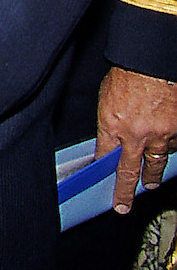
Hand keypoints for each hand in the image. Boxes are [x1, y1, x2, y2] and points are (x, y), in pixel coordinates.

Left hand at [96, 66, 176, 210]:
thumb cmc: (126, 76)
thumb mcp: (105, 99)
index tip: (100, 178)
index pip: (104, 156)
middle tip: (123, 204)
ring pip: (156, 163)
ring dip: (153, 173)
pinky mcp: (176, 131)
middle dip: (126, 192)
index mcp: (112, 124)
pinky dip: (168, 149)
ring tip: (150, 181)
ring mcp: (159, 135)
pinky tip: (165, 150)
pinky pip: (173, 147)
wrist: (151, 65)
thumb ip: (108, 123)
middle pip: (130, 172)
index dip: (102, 169)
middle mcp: (135, 134)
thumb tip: (109, 141)